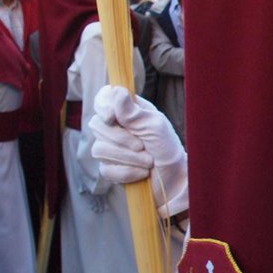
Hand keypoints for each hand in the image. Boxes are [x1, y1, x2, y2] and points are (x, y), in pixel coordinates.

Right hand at [89, 85, 188, 218]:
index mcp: (128, 111)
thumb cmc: (168, 149)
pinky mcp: (109, 168)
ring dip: (128, 158)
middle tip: (143, 146)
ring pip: (99, 149)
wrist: (175, 181)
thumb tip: (116, 91)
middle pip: (96, 125)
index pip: (104, 98)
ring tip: (148, 161)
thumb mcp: (155, 127)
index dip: (102, 106)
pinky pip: (105, 169)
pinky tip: (142, 173)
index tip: (111, 117)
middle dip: (121, 139)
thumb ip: (133, 113)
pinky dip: (127, 173)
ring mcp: (109, 148)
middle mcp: (115, 127)